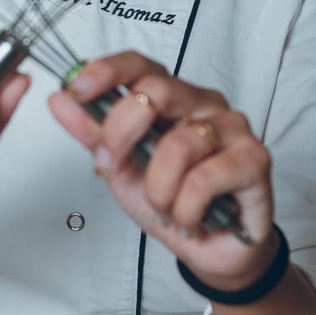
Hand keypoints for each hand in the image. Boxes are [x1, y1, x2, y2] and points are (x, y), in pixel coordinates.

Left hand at [49, 50, 275, 291]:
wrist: (211, 249)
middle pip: (156, 91)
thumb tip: (60, 100)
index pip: (140, 65)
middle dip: (121, 133)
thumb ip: (93, 135)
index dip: (106, 71)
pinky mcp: (255, 158)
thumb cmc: (171, 202)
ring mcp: (233, 127)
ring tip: (166, 207)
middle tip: (113, 167)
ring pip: (178, 145)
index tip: (77, 90)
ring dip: (158, 190)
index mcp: (171, 98)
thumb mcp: (121, 170)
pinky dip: (185, 209)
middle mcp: (204, 103)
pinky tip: (191, 217)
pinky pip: (204, 179)